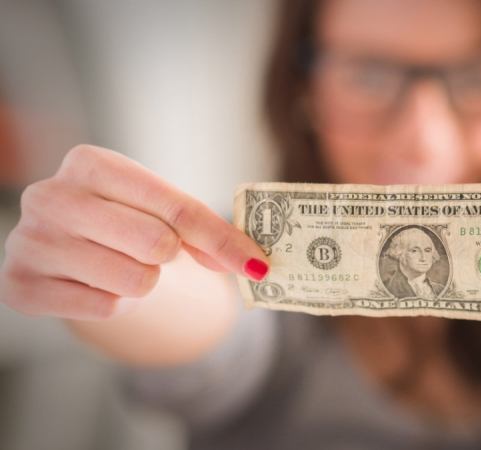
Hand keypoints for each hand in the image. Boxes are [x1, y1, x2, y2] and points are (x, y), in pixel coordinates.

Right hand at [0, 145, 268, 319]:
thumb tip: (253, 263)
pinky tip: (93, 284)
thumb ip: (204, 231)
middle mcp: (50, 195)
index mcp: (90, 163)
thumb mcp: (159, 210)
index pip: (176, 207)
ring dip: (141, 282)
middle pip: (157, 244)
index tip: (257, 265)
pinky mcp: (19, 285)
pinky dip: (114, 303)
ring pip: (135, 281)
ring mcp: (30, 241)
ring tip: (117, 266)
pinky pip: (105, 309)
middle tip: (152, 253)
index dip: (222, 239)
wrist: (64, 249)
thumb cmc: (121, 222)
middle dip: (168, 257)